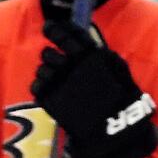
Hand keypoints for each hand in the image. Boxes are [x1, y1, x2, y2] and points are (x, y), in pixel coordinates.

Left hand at [30, 19, 157, 157]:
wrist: (113, 130)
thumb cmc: (121, 99)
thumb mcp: (118, 68)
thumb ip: (100, 53)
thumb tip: (88, 42)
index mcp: (89, 54)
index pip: (65, 32)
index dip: (55, 28)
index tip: (49, 27)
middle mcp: (71, 65)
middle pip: (48, 53)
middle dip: (50, 56)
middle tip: (56, 62)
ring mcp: (59, 83)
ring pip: (41, 70)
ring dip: (47, 73)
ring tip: (57, 81)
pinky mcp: (50, 101)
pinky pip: (36, 86)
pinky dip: (42, 88)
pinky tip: (52, 93)